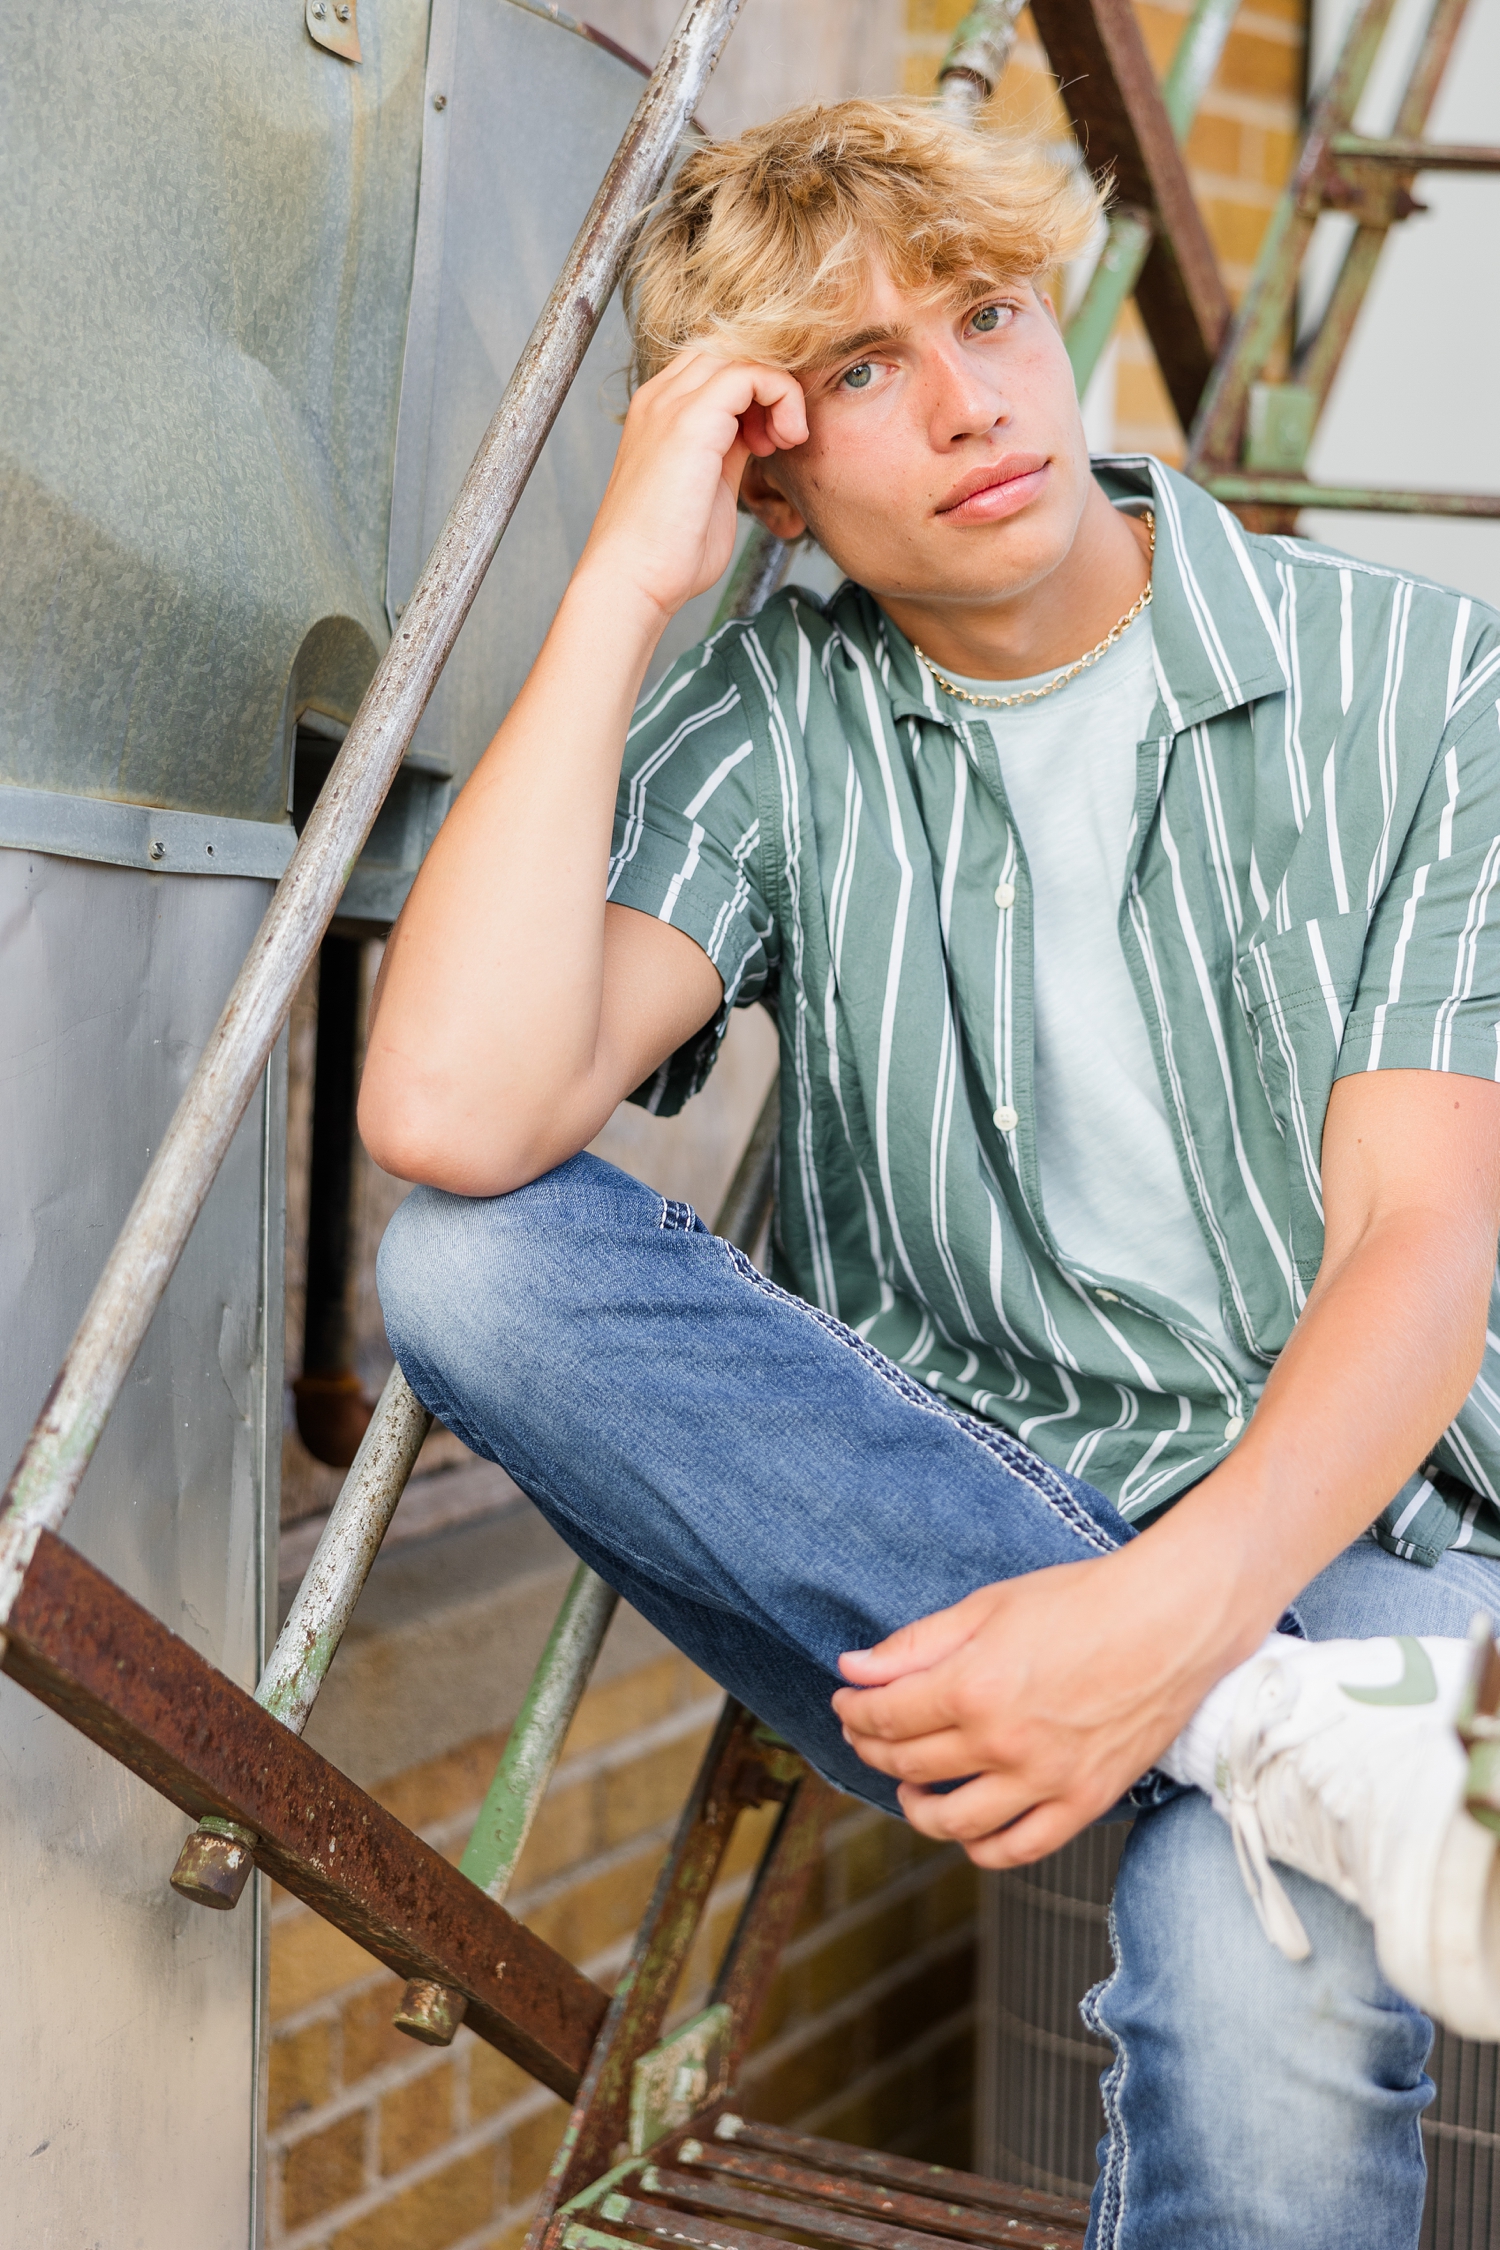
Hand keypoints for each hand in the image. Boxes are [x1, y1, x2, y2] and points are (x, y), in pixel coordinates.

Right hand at [579, 349, 807, 621]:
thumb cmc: (667, 554)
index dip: (753, 391)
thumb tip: (756, 433)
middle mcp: (659, 399)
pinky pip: (751, 373)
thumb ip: (728, 451)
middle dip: (767, 385)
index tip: (766, 443)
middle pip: (730, 349)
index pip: (715, 364)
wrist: (632, 581)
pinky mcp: (690, 420)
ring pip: (742, 352)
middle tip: (777, 440)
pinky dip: (781, 396)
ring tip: (783, 440)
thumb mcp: (708, 489)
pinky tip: (783, 440)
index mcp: (658, 413)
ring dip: (778, 390)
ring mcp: (671, 404)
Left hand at [832, 1541, 1249, 1867]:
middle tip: (867, 1735)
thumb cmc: (1082, 1601)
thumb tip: (853, 1669)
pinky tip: (967, 1825)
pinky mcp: (1084, 1803)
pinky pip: (1016, 1849)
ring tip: (910, 1790)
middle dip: (872, 1750)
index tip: (848, 1703)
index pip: (885, 1717)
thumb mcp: (988, 1606)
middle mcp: (1003, 1743)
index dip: (855, 1711)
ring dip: (916, 1809)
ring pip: (953, 1823)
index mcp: (973, 1687)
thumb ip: (916, 1645)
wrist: (1172, 1620)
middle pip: (910, 1766)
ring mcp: (1045, 1781)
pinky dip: (980, 1847)